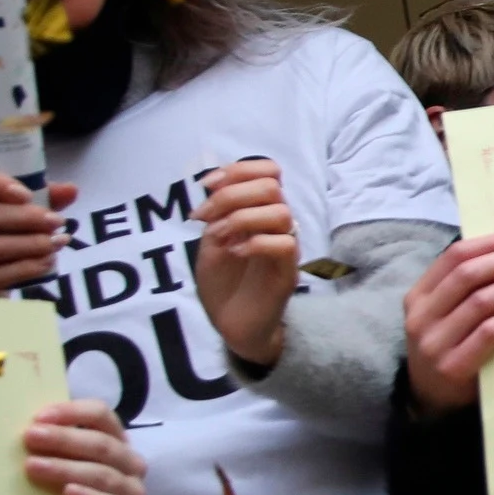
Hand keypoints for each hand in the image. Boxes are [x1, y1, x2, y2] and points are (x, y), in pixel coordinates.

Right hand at [0, 165, 73, 297]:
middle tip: (57, 221)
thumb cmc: (4, 239)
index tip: (26, 194)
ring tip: (58, 242)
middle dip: (24, 217)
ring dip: (31, 243)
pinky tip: (48, 262)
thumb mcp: (22, 213)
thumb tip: (70, 190)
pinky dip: (26, 267)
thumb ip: (44, 198)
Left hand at [23, 400, 145, 494]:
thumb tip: (21, 429)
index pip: (101, 416)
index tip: (38, 418)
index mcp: (116, 442)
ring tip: (34, 467)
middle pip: (102, 444)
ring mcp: (133, 492)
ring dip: (67, 468)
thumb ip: (53, 447)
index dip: (72, 412)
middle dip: (63, 439)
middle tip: (29, 437)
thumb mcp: (65, 466)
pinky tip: (67, 494)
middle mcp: (130, 463)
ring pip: (104, 475)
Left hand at [196, 160, 298, 365]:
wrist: (230, 324)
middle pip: (271, 186)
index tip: (207, 186)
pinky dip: (255, 243)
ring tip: (219, 238)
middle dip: (232, 196)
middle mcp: (277, 224)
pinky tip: (234, 253)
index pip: (267, 171)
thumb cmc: (223, 283)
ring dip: (241, 219)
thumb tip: (215, 185)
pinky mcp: (288, 272)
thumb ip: (217, 213)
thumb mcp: (210, 240)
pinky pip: (285, 244)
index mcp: (259, 211)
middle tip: (205, 219)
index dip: (239, 170)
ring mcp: (285, 247)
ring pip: (280, 212)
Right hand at [402, 234, 493, 417]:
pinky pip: (487, 334)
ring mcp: (435, 343)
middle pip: (467, 275)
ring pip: (479, 302)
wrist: (430, 395)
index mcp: (418, 296)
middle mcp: (421, 317)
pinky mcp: (453, 367)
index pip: (453, 257)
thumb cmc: (445, 343)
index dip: (488, 244)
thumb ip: (461, 287)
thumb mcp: (440, 312)